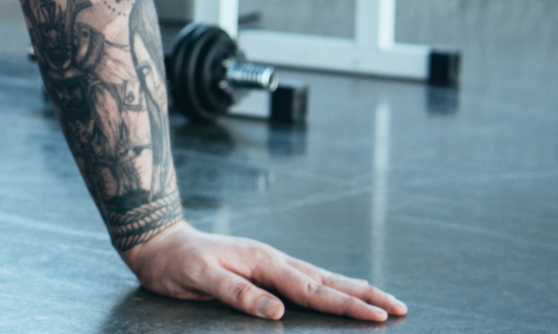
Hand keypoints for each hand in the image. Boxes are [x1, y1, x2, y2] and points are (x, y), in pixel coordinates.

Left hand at [122, 221, 407, 321]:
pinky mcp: (261, 267)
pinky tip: (337, 290)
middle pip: (327, 280)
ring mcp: (268, 262)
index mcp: (263, 263)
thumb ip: (238, 294)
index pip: (313, 290)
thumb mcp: (201, 279)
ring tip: (382, 299)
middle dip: (365, 295)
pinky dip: (329, 285)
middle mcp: (272, 260)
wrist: (157, 241)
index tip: (379, 316)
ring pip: (320, 277)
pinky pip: (304, 279)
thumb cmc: (176, 263)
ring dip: (352, 289)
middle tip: (400, 307)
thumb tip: (278, 311)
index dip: (347, 305)